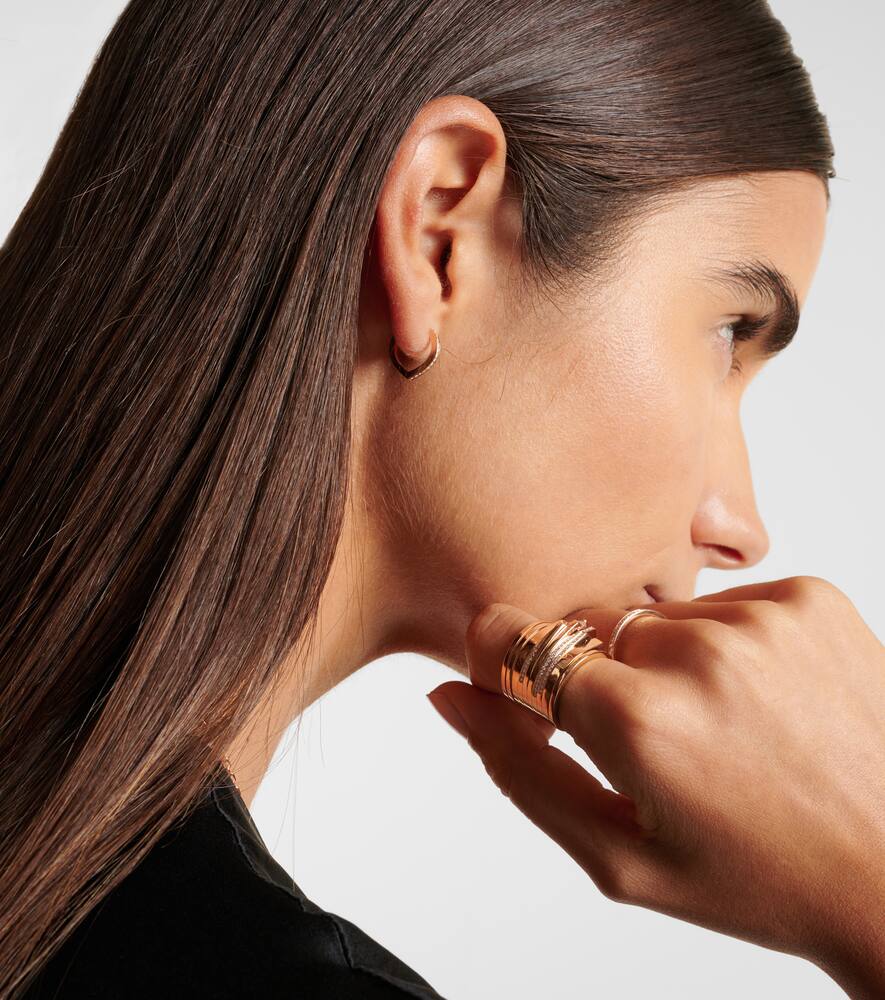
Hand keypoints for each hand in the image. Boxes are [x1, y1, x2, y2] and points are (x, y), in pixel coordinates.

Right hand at [427, 576, 884, 996]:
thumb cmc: (762, 877)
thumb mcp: (620, 858)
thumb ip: (519, 772)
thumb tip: (453, 701)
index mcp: (639, 723)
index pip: (513, 639)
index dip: (505, 663)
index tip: (521, 686)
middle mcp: (697, 653)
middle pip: (585, 626)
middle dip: (596, 674)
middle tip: (653, 737)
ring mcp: (760, 618)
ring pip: (654, 615)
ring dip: (665, 660)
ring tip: (719, 724)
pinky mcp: (808, 596)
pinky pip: (721, 602)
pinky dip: (725, 643)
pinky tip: (762, 700)